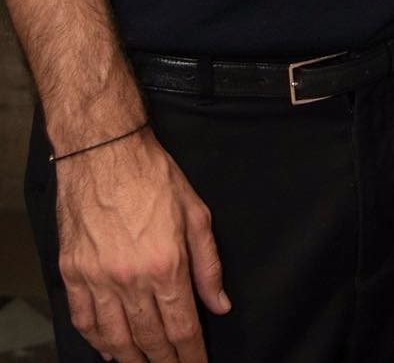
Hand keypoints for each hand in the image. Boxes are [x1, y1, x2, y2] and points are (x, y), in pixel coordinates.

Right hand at [54, 127, 227, 361]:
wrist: (105, 153)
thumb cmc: (154, 176)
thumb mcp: (196, 213)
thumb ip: (209, 264)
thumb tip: (219, 304)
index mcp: (166, 265)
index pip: (182, 327)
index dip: (191, 355)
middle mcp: (130, 279)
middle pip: (150, 339)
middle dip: (165, 362)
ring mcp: (97, 279)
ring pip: (115, 338)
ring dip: (132, 360)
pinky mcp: (73, 273)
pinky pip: (84, 320)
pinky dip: (97, 341)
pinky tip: (110, 350)